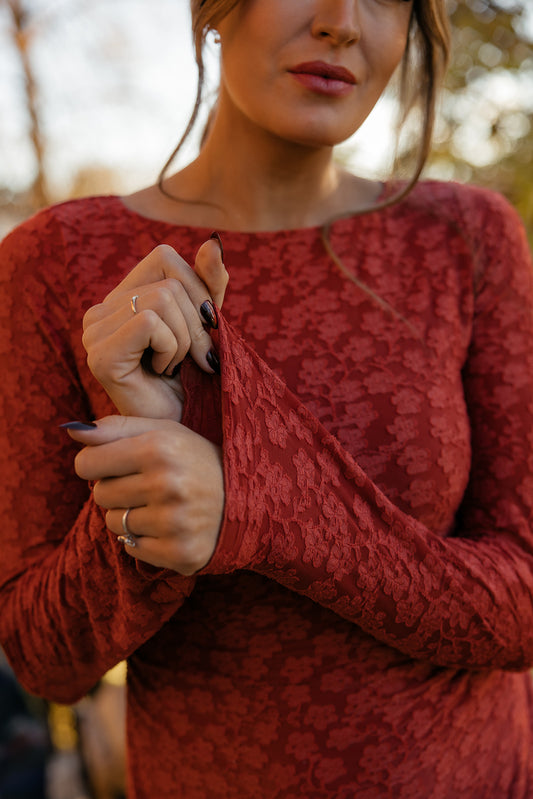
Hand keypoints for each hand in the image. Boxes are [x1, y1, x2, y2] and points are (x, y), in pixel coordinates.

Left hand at [66, 416, 223, 575]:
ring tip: (160, 506)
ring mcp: (174, 522)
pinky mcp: (180, 553)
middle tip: (148, 485)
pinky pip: (132, 550)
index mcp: (159, 448)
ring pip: (113, 524)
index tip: (116, 464)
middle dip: (117, 489)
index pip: (87, 463)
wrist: (248, 498)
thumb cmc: (195, 460)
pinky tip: (169, 527)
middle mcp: (167, 485)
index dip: (97, 464)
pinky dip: (144, 540)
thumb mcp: (163, 431)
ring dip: (130, 516)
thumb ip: (115, 427)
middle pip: (100, 495)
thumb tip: (71, 429)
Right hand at [82, 238, 227, 420]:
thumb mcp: (208, 322)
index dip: (197, 289)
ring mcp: (94, 332)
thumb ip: (210, 284)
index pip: (165, 256)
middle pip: (169, 281)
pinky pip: (151, 323)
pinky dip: (171, 348)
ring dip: (185, 341)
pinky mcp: (101, 356)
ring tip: (173, 367)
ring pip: (163, 300)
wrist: (183, 427)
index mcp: (122, 296)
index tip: (203, 329)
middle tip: (191, 359)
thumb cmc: (194, 378)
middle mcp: (100, 310)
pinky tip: (161, 372)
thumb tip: (213, 242)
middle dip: (197, 323)